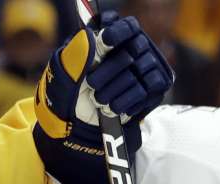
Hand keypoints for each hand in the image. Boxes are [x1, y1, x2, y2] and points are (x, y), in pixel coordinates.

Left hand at [36, 11, 172, 151]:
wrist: (76, 121)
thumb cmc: (69, 89)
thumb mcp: (66, 67)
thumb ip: (80, 49)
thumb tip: (97, 38)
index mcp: (111, 38)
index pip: (127, 26)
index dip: (119, 32)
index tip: (106, 41)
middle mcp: (132, 50)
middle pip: (133, 50)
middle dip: (109, 71)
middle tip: (92, 85)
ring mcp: (145, 70)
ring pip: (137, 73)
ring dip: (114, 90)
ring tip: (98, 100)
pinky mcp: (153, 90)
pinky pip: (146, 91)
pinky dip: (125, 101)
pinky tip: (112, 108)